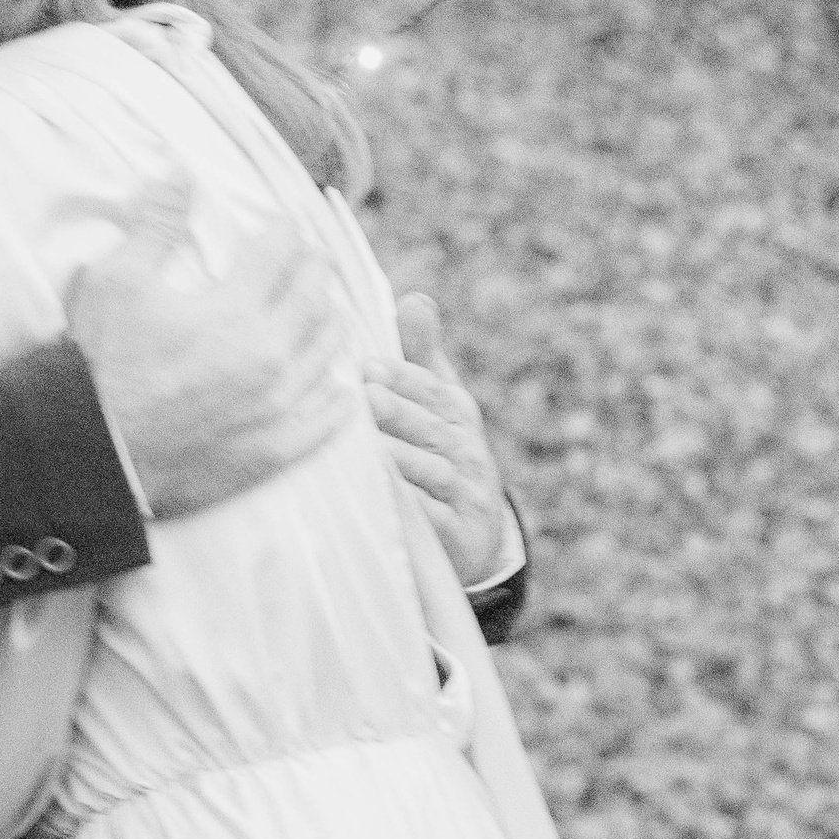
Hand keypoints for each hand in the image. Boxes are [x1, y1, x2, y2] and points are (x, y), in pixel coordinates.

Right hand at [67, 169, 358, 519]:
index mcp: (233, 310)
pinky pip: (326, 422)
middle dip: (316, 268)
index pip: (281, 251)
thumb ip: (156, 225)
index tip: (282, 224)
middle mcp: (267, 357)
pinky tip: (339, 387)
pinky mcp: (271, 452)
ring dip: (330, 322)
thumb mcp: (115, 282)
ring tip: (324, 310)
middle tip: (311, 258)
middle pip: (316, 296)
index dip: (284, 230)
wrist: (92, 457)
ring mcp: (275, 408)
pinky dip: (337, 398)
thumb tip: (178, 172)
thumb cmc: (98, 367)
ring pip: (327, 352)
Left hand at [362, 293, 511, 586]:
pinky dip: (408, 510)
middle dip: (397, 411)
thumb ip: (421, 357)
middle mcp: (468, 451)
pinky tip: (379, 498)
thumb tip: (412, 298)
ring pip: (431, 472)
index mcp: (458, 415)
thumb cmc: (440, 457)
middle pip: (430, 427)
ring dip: (399, 458)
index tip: (367, 367)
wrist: (473, 539)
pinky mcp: (458, 536)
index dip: (402, 378)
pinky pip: (431, 520)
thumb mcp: (437, 407)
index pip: (433, 389)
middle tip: (364, 398)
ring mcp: (465, 495)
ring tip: (365, 447)